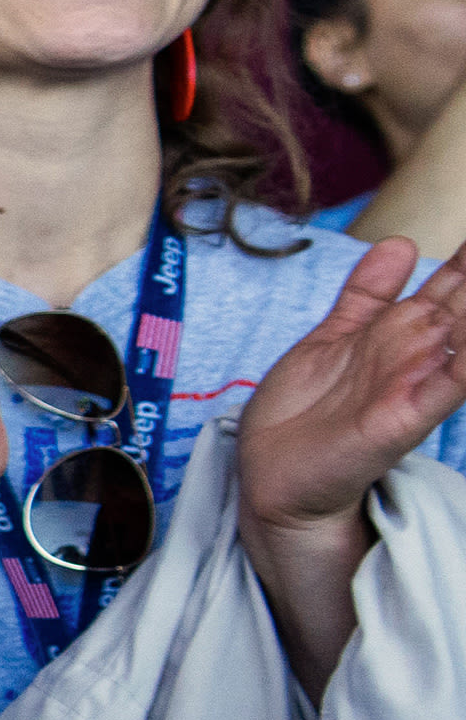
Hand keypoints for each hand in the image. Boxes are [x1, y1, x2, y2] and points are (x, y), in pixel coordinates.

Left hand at [238, 238, 463, 548]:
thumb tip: (400, 243)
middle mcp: (417, 354)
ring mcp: (415, 383)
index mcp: (401, 332)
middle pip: (465, 302)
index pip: (451, 284)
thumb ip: (368, 295)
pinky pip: (451, 383)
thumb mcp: (334, 337)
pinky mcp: (406, 418)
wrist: (271, 476)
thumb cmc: (302, 412)